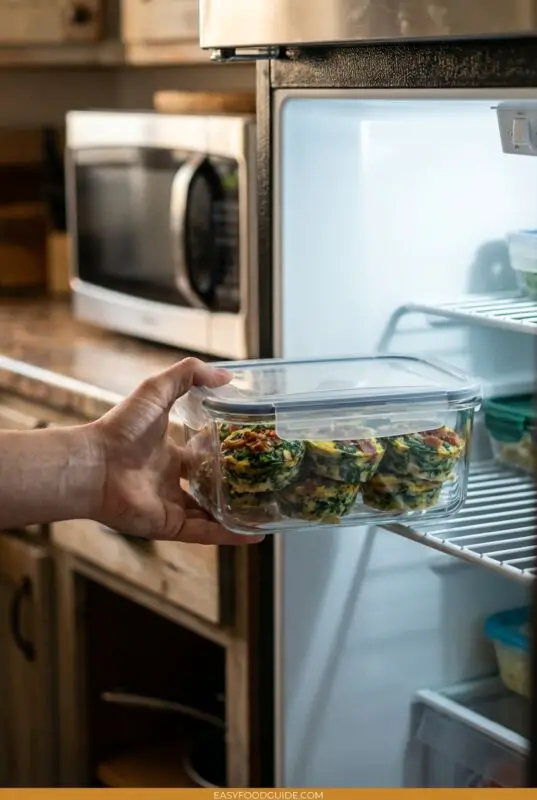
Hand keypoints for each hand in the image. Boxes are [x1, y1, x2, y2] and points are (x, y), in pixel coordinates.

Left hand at [91, 358, 263, 544]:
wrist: (94, 466)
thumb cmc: (121, 428)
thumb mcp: (156, 390)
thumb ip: (188, 375)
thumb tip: (226, 374)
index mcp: (167, 452)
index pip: (199, 454)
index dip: (221, 451)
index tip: (246, 448)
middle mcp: (168, 479)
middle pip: (206, 486)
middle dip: (231, 486)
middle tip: (261, 482)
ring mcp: (169, 505)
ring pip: (209, 514)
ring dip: (235, 515)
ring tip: (265, 513)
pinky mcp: (168, 525)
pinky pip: (204, 534)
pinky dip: (228, 537)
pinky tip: (253, 537)